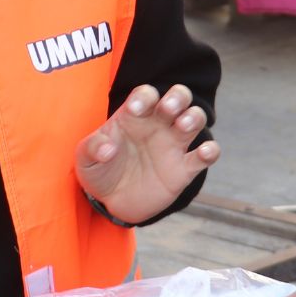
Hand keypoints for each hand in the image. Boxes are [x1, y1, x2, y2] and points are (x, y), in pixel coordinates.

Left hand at [76, 84, 219, 223]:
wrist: (112, 202)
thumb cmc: (99, 171)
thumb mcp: (85, 160)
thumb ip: (93, 149)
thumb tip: (108, 148)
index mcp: (134, 116)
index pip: (146, 94)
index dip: (144, 96)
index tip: (134, 108)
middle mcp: (158, 125)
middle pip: (178, 97)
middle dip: (177, 97)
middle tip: (169, 108)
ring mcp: (173, 146)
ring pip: (195, 119)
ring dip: (193, 118)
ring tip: (183, 126)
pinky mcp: (184, 170)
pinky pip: (204, 156)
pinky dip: (210, 151)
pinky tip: (204, 152)